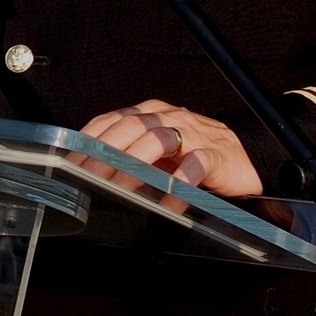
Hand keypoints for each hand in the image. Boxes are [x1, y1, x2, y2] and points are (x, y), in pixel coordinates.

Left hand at [80, 99, 262, 197]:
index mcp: (151, 114)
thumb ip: (129, 153)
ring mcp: (193, 134)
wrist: (244, 157)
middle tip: (88, 178)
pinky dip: (181, 183)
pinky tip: (169, 201)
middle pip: (131, 127)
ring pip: (159, 140)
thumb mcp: (157, 151)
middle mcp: (170, 118)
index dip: (91, 139)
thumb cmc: (195, 154)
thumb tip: (90, 173)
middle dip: (106, 153)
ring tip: (120, 187)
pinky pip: (196, 165)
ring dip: (136, 164)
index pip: (113, 120)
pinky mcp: (216, 154)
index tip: (71, 162)